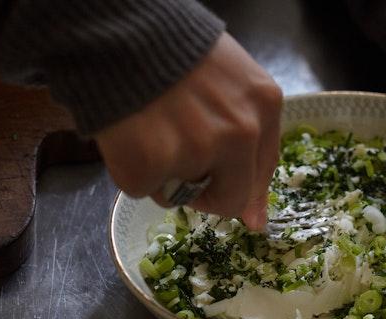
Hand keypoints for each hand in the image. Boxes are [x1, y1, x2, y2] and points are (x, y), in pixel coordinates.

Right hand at [95, 32, 281, 229]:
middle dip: (206, 193)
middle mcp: (240, 132)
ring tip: (150, 131)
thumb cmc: (175, 51)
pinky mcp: (150, 165)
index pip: (263, 171)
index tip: (247, 215)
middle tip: (180, 165)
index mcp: (264, 107)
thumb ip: (251, 139)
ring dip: (165, 175)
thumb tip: (256, 221)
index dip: (247, 191)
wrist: (122, 30)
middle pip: (231, 199)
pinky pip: (143, 189)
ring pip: (181, 195)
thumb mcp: (232, 81)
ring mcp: (196, 150)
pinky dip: (132, 170)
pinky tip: (130, 135)